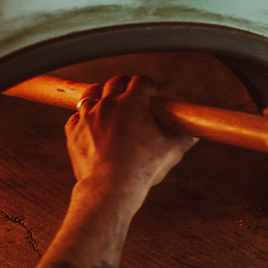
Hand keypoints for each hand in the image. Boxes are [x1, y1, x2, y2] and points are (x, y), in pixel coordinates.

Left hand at [65, 75, 196, 197]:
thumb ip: (183, 139)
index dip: (148, 87)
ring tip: (105, 104)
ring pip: (91, 95)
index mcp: (133, 102)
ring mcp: (88, 116)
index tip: (151, 95)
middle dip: (124, 86)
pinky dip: (81, 119)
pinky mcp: (73, 132)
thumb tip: (193, 135)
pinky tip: (88, 125)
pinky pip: (74, 118)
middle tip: (129, 95)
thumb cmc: (142, 168)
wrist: (111, 187)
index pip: (141, 81)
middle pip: (115, 82)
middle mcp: (108, 103)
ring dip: (99, 97)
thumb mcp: (171, 151)